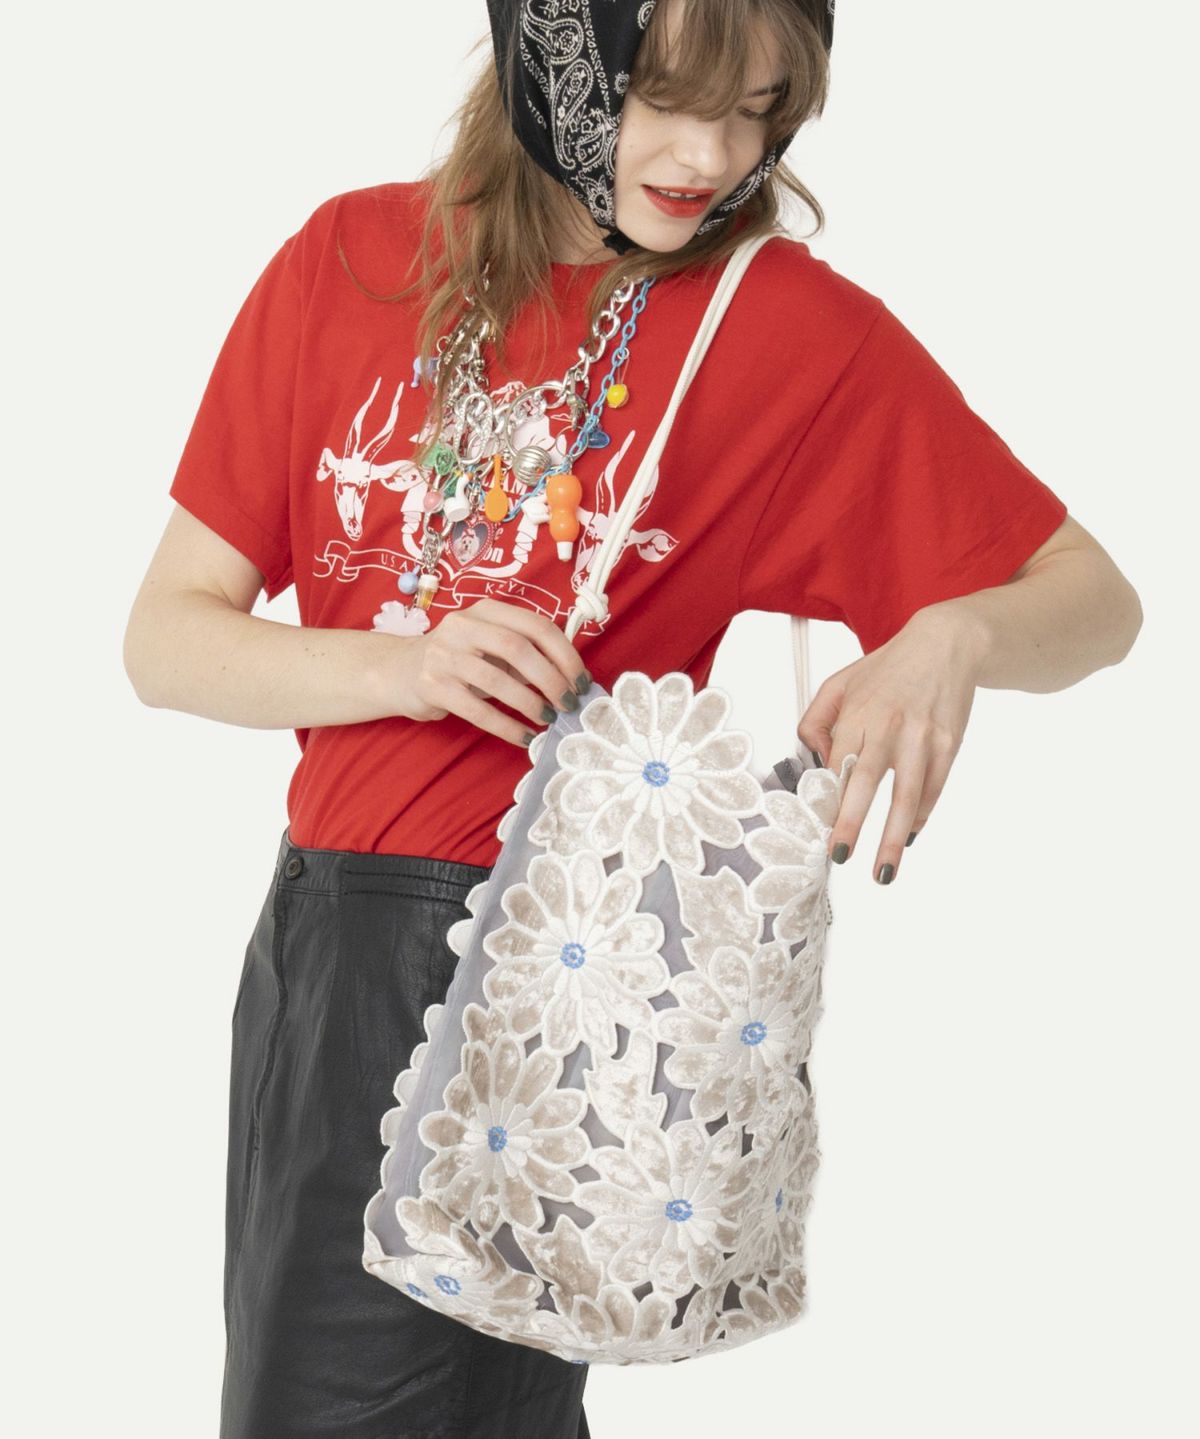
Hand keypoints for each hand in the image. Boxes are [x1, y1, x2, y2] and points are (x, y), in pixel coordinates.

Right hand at [390, 597, 590, 747]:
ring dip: (530, 703)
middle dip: (551, 678)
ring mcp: (443, 655)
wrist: (397, 671)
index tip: (582, 680)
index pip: (535, 625)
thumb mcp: (488, 644)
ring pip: (497, 680)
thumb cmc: (457, 660)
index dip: (565, 654)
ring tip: (548, 719)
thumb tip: (571, 678)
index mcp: (486, 611)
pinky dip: (506, 726)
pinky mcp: (431, 686)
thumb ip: (523, 651)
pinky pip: (477, 710)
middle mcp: (462, 626)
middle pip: (517, 648)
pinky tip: (524, 738)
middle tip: (569, 703)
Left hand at [797, 608, 987, 883]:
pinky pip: (934, 788)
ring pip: (908, 794)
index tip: (816, 827)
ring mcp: (924, 737)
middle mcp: (891, 725)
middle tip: (840, 856)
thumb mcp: (840, 682)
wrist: (947, 645)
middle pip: (868, 780)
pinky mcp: (950, 744)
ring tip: (882, 872)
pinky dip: (920, 816)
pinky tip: (907, 837)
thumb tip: (813, 761)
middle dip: (853, 822)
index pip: (837, 763)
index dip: (827, 798)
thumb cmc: (889, 668)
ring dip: (893, 837)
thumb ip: (817, 720)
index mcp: (859, 711)